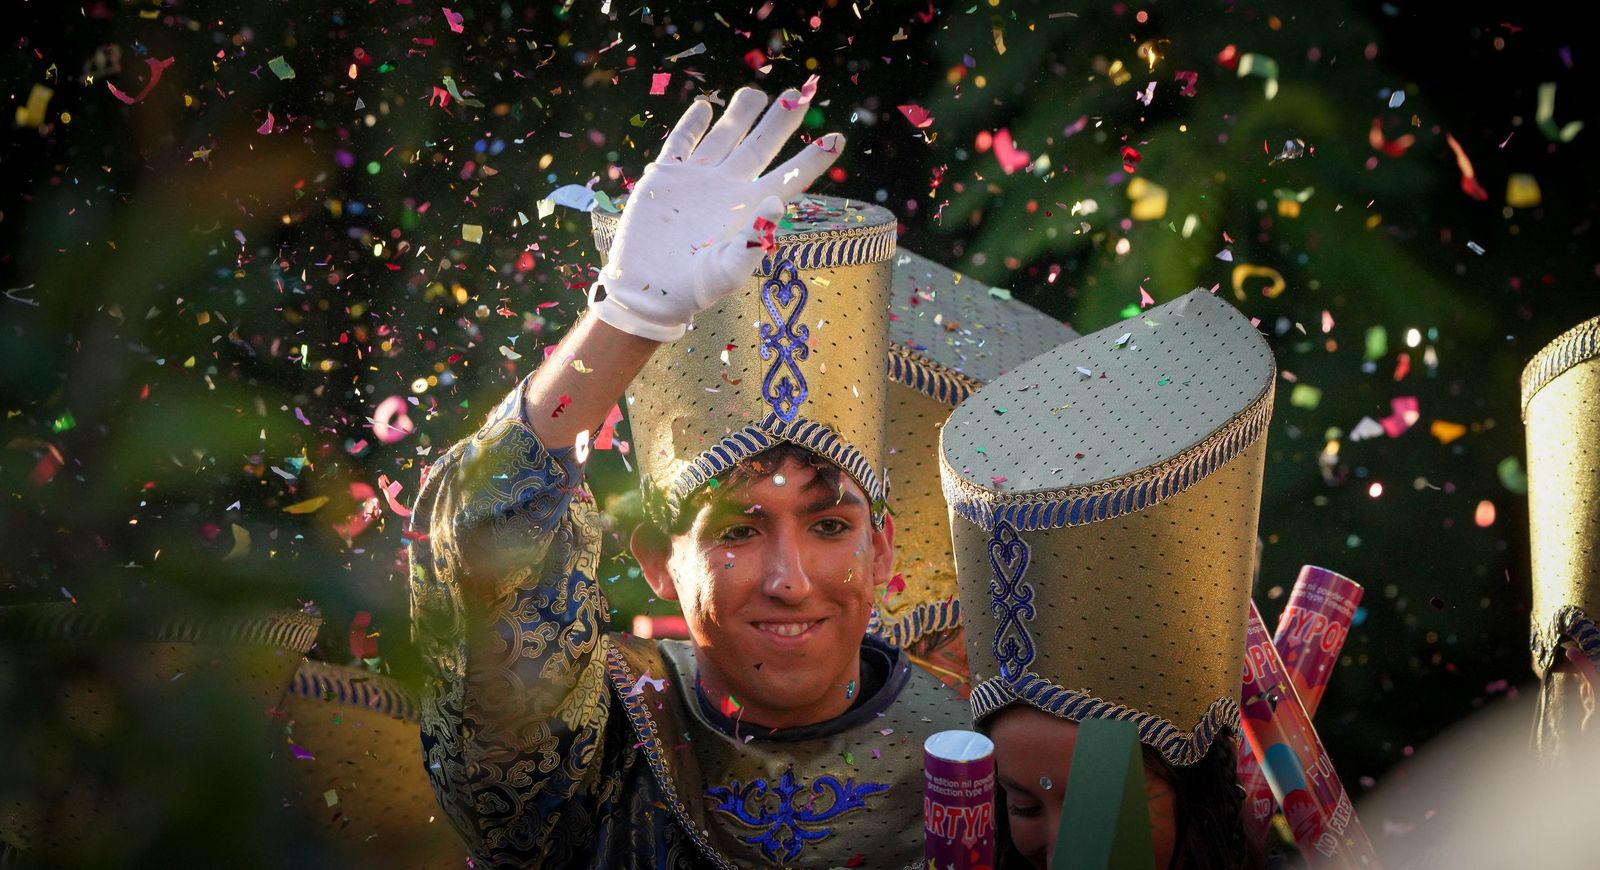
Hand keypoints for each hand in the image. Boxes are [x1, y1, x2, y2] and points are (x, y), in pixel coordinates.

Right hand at [588, 87, 845, 341]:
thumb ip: (753, 241)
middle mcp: (728, 189)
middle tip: (799, 93)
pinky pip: (681, 143)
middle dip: (780, 120)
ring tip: (756, 92)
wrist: (647, 291)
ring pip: (725, 137)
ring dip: (741, 114)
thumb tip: (777, 201)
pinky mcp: (665, 178)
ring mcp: (698, 180)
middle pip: (761, 145)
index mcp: (749, 209)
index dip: (814, 158)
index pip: (790, 177)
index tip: (838, 138)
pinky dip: (692, 124)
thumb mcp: (726, 271)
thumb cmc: (692, 289)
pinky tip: (705, 107)